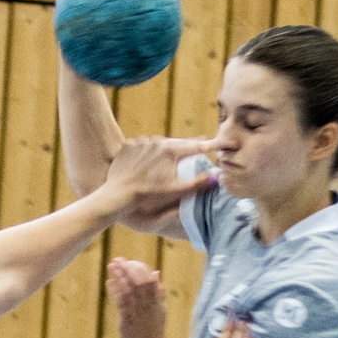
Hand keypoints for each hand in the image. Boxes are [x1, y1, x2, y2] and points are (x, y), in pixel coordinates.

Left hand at [97, 137, 215, 229]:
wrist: (118, 195)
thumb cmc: (149, 196)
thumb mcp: (176, 191)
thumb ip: (197, 183)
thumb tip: (217, 177)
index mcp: (170, 150)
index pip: (194, 146)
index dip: (208, 145)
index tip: (219, 143)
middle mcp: (156, 141)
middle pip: (177, 142)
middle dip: (188, 144)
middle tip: (199, 142)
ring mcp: (140, 142)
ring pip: (158, 143)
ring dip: (166, 147)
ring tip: (172, 152)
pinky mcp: (128, 146)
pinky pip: (141, 146)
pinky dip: (147, 151)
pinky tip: (148, 159)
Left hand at [107, 257, 167, 337]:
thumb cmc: (154, 333)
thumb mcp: (160, 310)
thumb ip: (159, 291)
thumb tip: (156, 271)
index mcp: (157, 303)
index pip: (150, 280)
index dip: (139, 268)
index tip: (129, 261)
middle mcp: (148, 306)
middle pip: (138, 282)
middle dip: (127, 269)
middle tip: (118, 259)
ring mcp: (138, 314)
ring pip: (129, 290)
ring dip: (119, 276)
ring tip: (111, 265)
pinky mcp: (127, 322)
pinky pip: (121, 303)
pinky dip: (115, 291)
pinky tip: (109, 282)